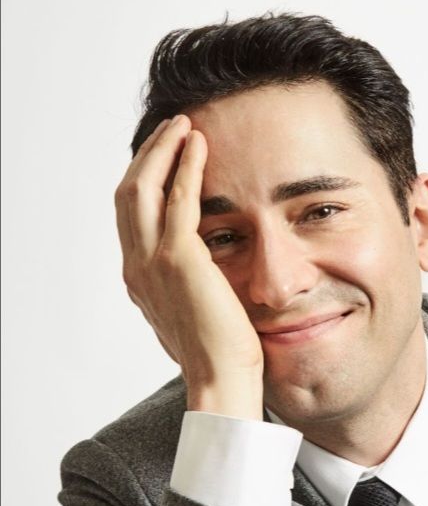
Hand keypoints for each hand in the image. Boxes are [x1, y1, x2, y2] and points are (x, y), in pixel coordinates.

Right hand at [114, 114, 263, 418]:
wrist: (221, 379)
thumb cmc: (218, 355)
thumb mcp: (193, 314)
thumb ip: (186, 288)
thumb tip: (199, 276)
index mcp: (138, 279)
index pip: (129, 216)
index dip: (143, 179)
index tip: (164, 156)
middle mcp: (136, 267)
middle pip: (127, 193)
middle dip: (148, 155)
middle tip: (172, 128)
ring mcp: (153, 262)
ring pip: (143, 187)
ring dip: (163, 150)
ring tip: (184, 126)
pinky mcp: (180, 260)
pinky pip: (178, 198)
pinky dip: (186, 166)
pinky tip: (200, 145)